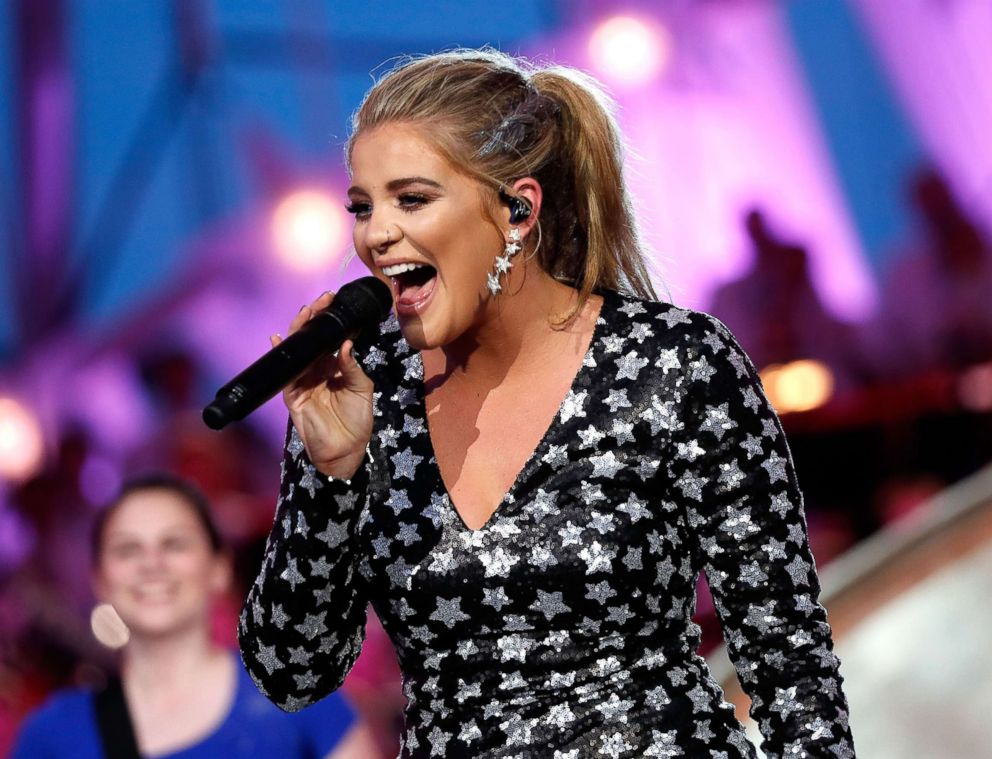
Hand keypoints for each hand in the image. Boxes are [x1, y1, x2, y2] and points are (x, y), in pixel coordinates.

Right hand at [275, 291, 373, 479]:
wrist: (346, 450)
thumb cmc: (357, 420)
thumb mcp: (362, 389)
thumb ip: (352, 367)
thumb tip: (344, 344)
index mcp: (334, 366)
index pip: (329, 338)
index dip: (329, 320)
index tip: (333, 300)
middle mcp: (317, 369)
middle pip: (311, 339)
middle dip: (314, 318)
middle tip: (321, 300)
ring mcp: (303, 380)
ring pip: (297, 350)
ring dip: (300, 330)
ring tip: (305, 313)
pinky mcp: (292, 394)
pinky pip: (284, 372)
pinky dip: (281, 355)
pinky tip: (278, 340)